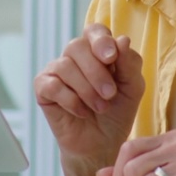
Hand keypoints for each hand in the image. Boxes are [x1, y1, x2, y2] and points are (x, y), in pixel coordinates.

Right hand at [34, 24, 144, 175]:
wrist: (101, 144)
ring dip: (86, 90)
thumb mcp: (132, 88)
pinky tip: (82, 112)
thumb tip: (122, 39)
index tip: (111, 58)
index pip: (94, 30)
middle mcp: (75, 56)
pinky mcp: (43, 88)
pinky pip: (52, 85)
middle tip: (110, 94)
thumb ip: (129, 63)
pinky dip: (71, 101)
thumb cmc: (117, 112)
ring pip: (65, 66)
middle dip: (96, 72)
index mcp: (97, 50)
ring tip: (100, 107)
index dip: (101, 40)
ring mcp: (56, 70)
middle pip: (77, 46)